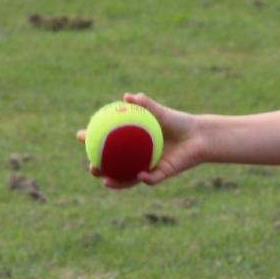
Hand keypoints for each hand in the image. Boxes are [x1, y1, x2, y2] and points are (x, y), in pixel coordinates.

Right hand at [75, 92, 207, 188]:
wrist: (199, 136)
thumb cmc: (178, 122)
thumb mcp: (161, 112)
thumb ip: (145, 104)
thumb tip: (127, 97)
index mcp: (132, 142)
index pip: (106, 143)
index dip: (91, 141)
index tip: (80, 136)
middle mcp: (137, 157)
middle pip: (112, 165)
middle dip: (98, 168)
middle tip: (90, 166)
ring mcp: (148, 167)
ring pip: (127, 178)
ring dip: (116, 181)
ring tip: (105, 181)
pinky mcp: (162, 175)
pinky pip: (151, 179)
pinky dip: (145, 178)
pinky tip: (140, 175)